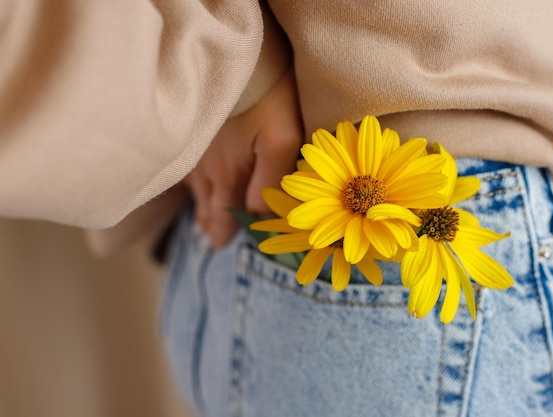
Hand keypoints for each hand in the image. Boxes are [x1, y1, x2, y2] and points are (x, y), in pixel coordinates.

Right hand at [183, 69, 302, 247]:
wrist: (233, 59)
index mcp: (229, 176)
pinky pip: (185, 171)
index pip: (226, 216)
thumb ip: (270, 182)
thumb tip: (257, 213)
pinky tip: (191, 188)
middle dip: (209, 229)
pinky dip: (190, 186)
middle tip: (209, 244)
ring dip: (198, 210)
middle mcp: (205, 170)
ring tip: (199, 227)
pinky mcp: (188, 136)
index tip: (221, 247)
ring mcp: (193, 153)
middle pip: (207, 207)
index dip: (226, 234)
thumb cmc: (265, 98)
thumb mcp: (280, 139)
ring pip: (195, 191)